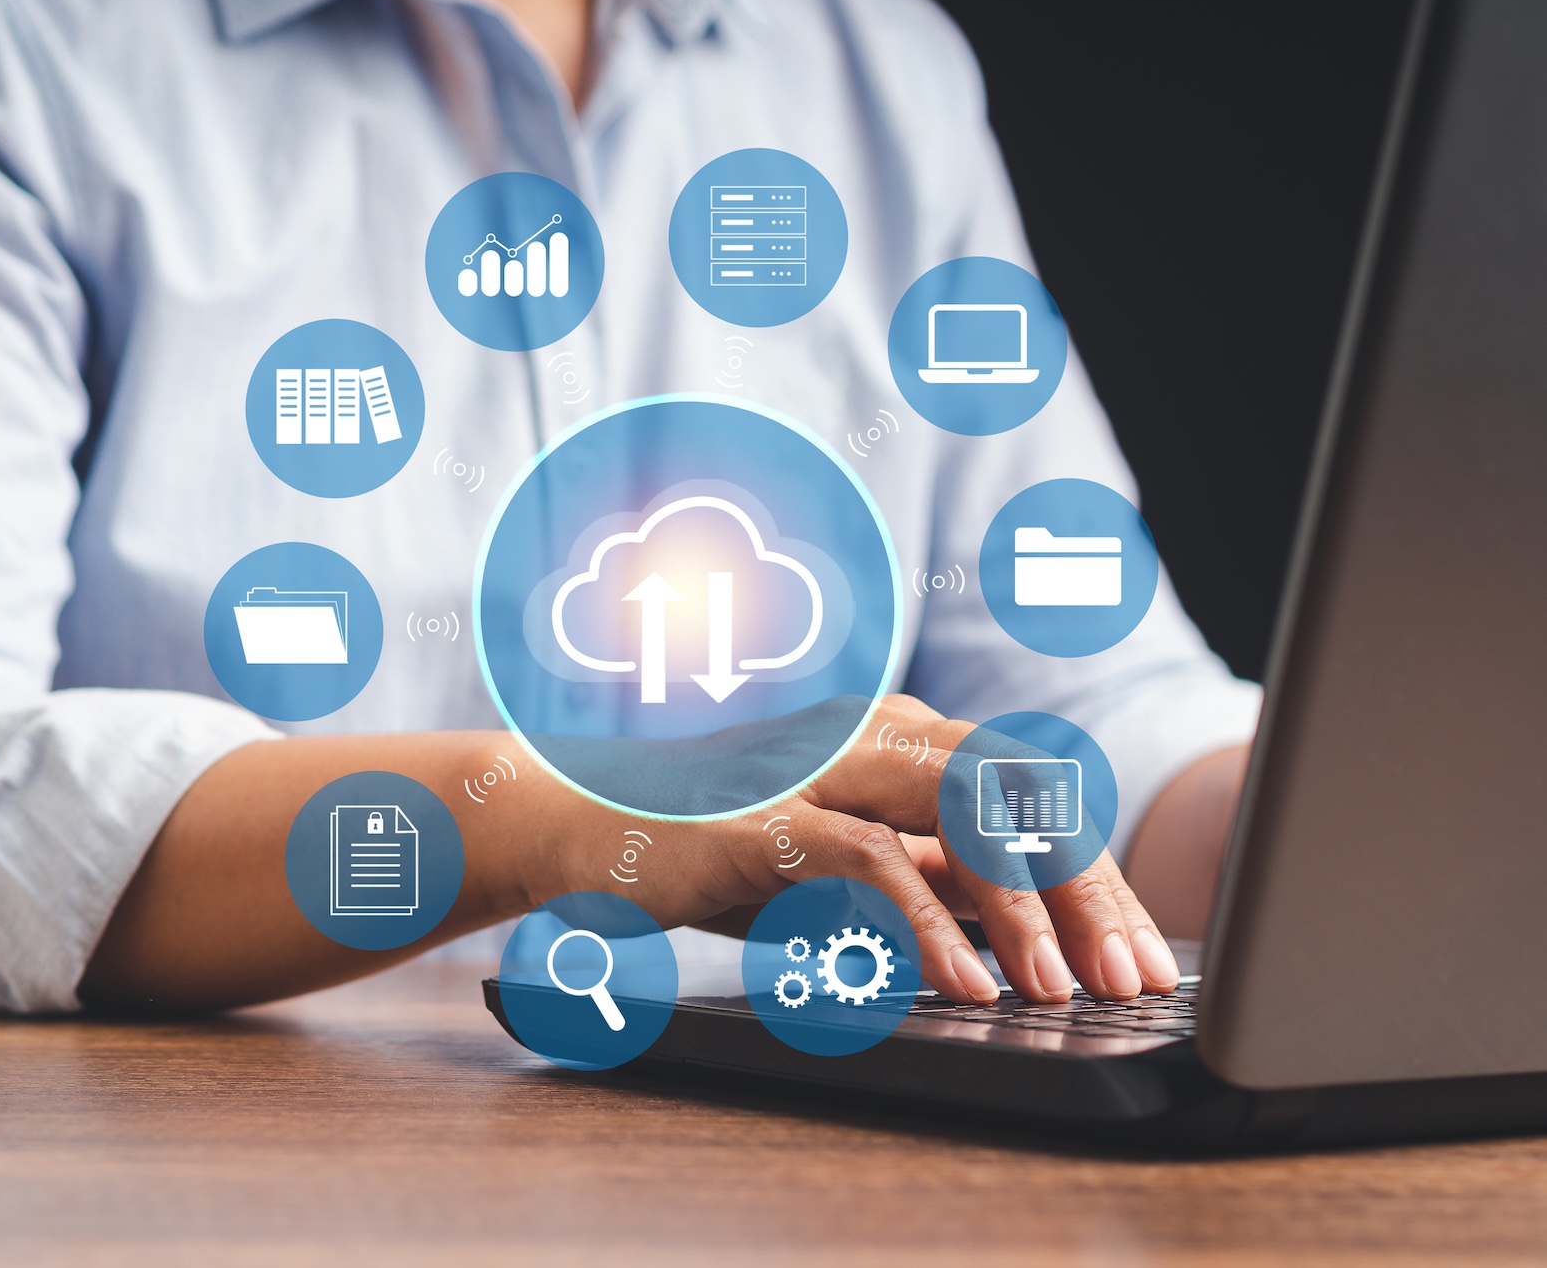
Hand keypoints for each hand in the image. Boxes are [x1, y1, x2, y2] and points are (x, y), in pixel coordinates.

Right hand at [527, 694, 1181, 1004]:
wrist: (579, 822)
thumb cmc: (714, 844)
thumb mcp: (850, 865)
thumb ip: (931, 879)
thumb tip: (1033, 931)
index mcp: (905, 735)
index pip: (1034, 795)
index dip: (1097, 878)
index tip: (1141, 956)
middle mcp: (876, 731)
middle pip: (1021, 790)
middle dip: (1088, 888)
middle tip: (1133, 976)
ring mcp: (821, 763)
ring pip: (963, 808)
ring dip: (1025, 903)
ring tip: (1062, 987)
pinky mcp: (767, 813)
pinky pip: (872, 859)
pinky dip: (927, 923)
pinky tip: (964, 983)